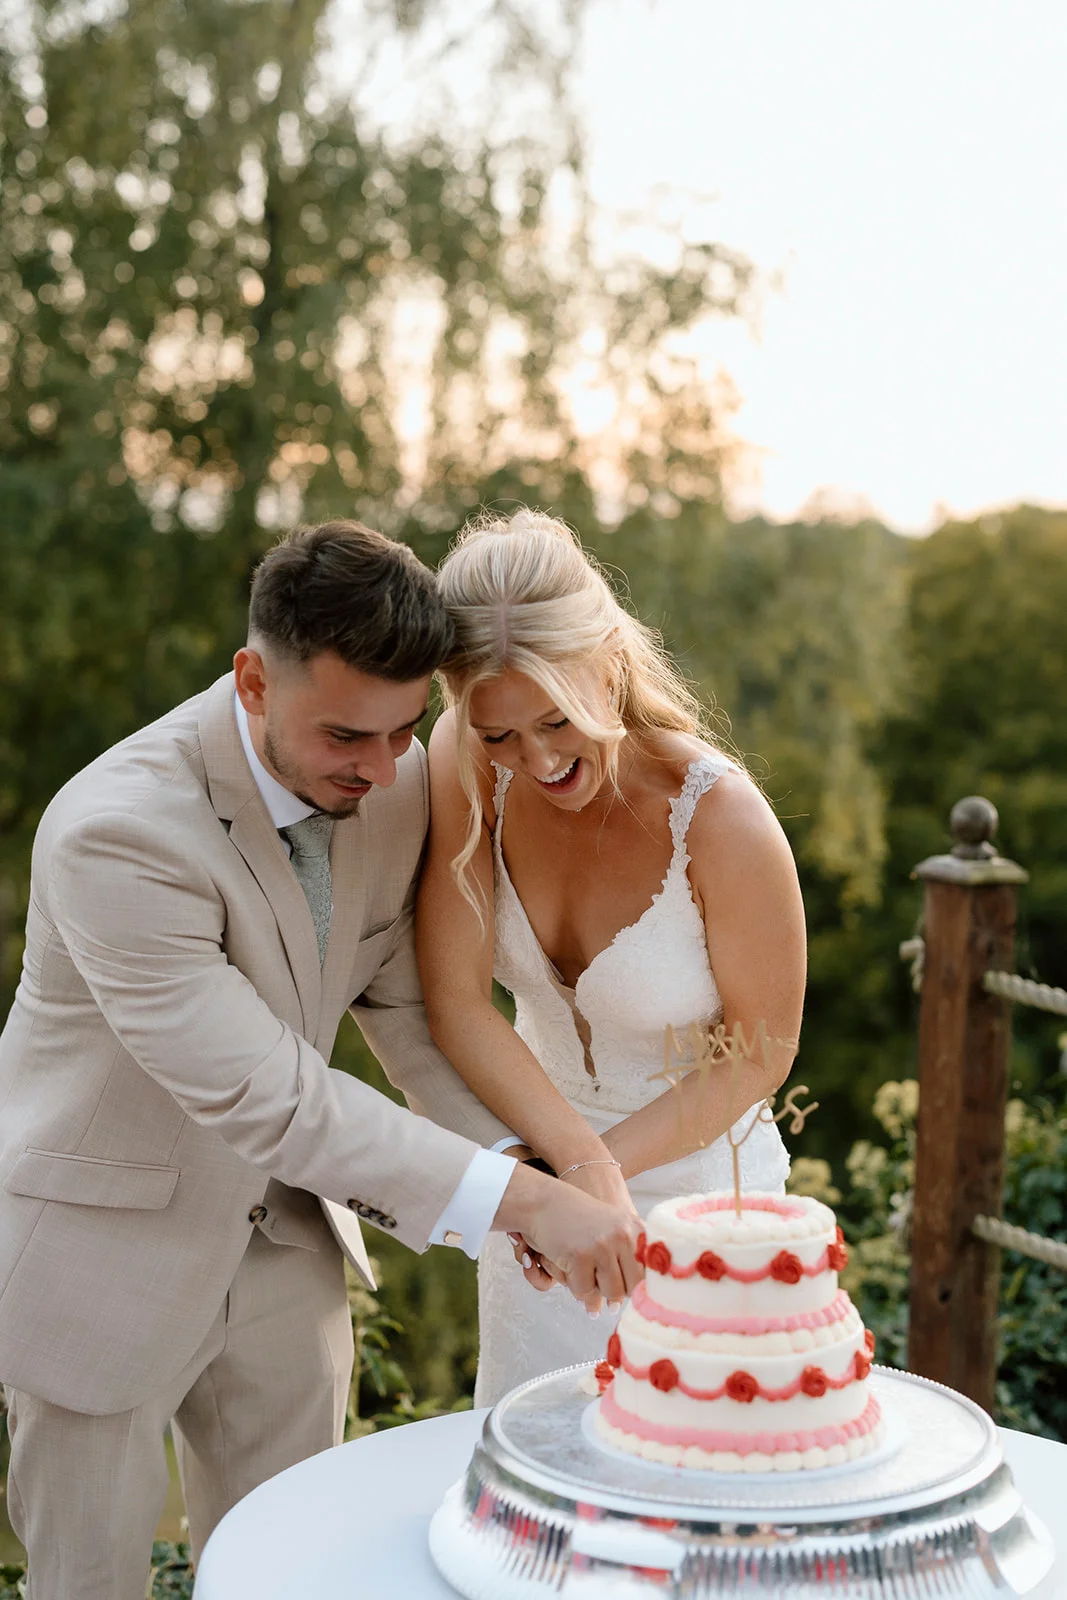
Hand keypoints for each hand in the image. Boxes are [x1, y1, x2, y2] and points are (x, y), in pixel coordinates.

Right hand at [495, 1164, 642, 1316]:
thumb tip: (632, 1297)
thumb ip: (628, 1256)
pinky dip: (576, 1288)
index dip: (639, 1288)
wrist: (544, 1203)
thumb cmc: (576, 1218)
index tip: (630, 1294)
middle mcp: (623, 1235)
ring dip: (597, 1293)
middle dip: (617, 1295)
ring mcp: (601, 1246)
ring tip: (586, 1279)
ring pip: (611, 1293)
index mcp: (635, 1228)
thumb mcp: (611, 1228)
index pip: (649, 1272)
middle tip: (606, 1295)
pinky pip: (584, 1291)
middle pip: (632, 1287)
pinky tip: (570, 1273)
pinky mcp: (580, 1256)